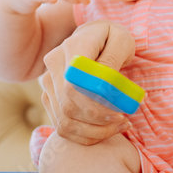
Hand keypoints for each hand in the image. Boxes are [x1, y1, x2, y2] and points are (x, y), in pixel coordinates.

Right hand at [40, 20, 136, 145]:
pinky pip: (63, 126)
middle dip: (98, 121)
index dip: (96, 106)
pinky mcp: (50, 97)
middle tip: (124, 121)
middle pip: (68, 106)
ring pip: (64, 121)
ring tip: (119, 126)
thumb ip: (112, 60)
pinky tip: (105, 130)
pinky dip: (85, 135)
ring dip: (94, 132)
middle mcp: (53, 65)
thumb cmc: (113, 38)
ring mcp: (48, 83)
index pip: (74, 85)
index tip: (121, 113)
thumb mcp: (122, 41)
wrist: (94, 37)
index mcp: (71, 48)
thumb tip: (102, 85)